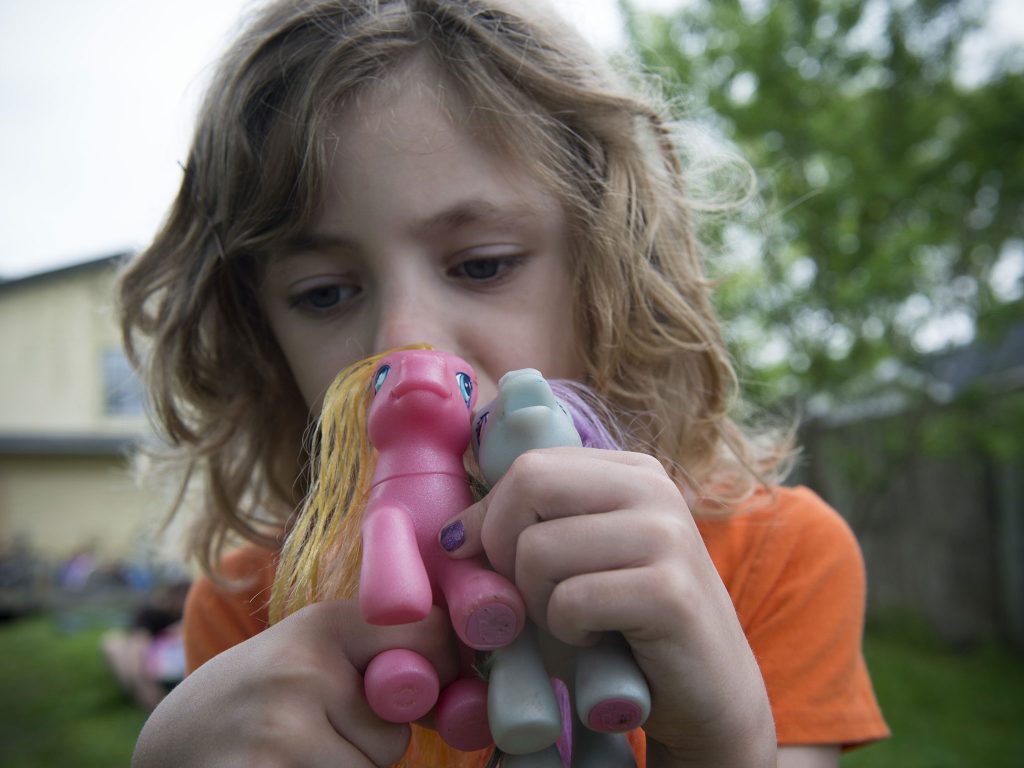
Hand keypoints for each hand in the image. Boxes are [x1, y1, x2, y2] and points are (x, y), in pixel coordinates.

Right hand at [132, 601, 458, 767]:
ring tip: (292, 755)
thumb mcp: (304, 650)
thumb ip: (373, 654)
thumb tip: (465, 681)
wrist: (167, 747)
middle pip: (395, 736)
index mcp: (320, 626)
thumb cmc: (254, 699)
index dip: (438, 671)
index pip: (429, 637)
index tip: (417, 689)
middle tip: (313, 733)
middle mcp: (302, 672)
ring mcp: (282, 735)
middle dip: (369, 746)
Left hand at [442, 447, 775, 766]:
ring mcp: (667, 535)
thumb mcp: (576, 564)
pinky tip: (600, 640)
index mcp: (631, 472)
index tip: (494, 565)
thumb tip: (452, 536)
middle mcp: (653, 489)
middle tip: (532, 597)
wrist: (709, 693)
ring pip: (539, 550)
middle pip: (529, 486)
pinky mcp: (670, 592)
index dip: (493, 518)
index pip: (528, 467)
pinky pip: (570, 602)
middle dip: (505, 551)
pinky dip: (568, 633)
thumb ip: (526, 532)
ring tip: (576, 622)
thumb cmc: (625, 626)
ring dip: (538, 603)